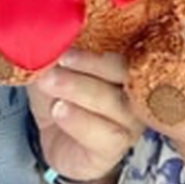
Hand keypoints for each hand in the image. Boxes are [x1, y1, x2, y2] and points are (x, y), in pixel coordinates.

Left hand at [28, 48, 144, 183]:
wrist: (56, 137)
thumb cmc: (61, 93)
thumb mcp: (54, 66)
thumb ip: (58, 50)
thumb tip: (49, 35)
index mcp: (125, 64)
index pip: (127, 48)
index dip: (101, 44)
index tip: (71, 41)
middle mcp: (135, 91)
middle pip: (125, 72)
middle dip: (90, 64)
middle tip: (60, 59)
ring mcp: (130, 122)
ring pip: (115, 102)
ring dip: (79, 89)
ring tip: (49, 83)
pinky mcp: (116, 148)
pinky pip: (107, 134)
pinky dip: (80, 120)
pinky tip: (59, 110)